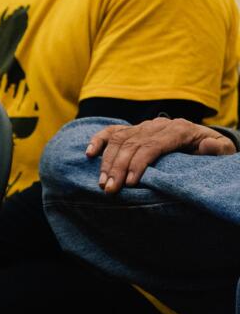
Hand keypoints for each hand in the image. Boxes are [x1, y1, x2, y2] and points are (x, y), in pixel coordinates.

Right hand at [87, 117, 235, 193]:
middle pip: (132, 144)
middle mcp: (158, 125)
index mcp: (179, 129)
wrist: (203, 138)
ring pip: (119, 140)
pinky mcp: (133, 129)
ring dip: (107, 161)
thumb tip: (206, 145)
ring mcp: (143, 125)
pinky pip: (112, 131)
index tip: (131, 183)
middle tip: (110, 189)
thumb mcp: (224, 150)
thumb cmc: (212, 150)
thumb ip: (217, 148)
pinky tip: (89, 154)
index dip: (139, 163)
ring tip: (102, 182)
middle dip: (119, 167)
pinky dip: (98, 141)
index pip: (153, 145)